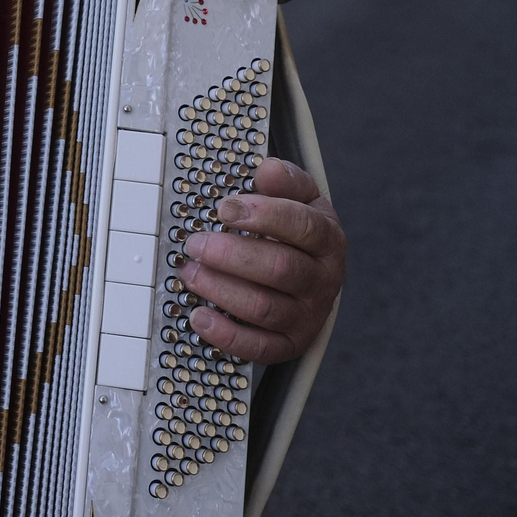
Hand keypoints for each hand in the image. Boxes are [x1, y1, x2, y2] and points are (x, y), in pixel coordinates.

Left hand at [179, 158, 344, 363]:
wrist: (315, 278)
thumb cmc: (298, 235)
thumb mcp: (300, 200)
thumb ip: (286, 182)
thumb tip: (268, 169)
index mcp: (327, 240)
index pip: (303, 226)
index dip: (263, 216)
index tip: (224, 208)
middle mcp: (322, 280)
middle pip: (280, 269)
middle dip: (230, 254)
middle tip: (195, 244)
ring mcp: (307, 316)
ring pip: (265, 308)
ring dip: (221, 290)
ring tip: (190, 273)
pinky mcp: (289, 343)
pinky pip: (259, 347)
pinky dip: (226, 335)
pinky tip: (199, 316)